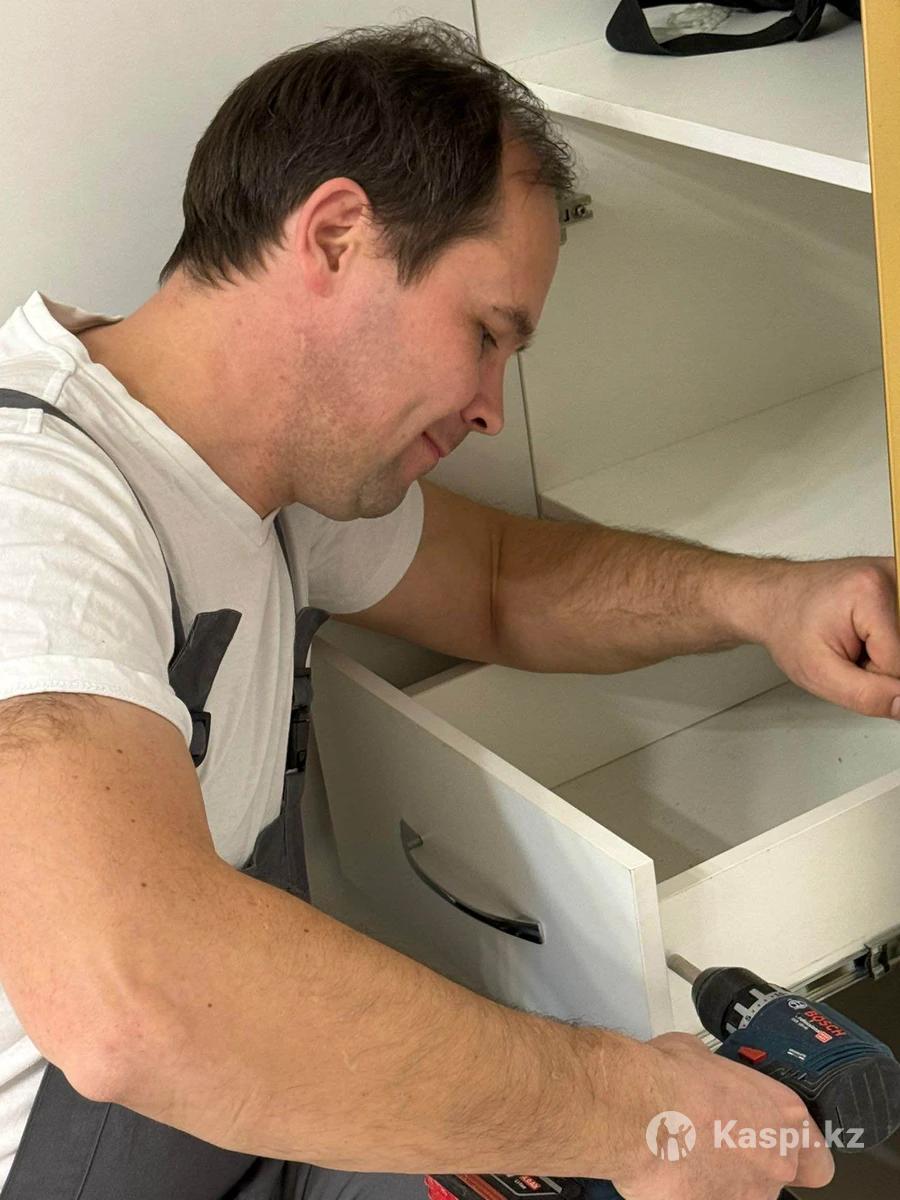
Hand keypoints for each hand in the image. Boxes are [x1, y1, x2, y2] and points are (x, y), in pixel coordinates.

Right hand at [607, 1033, 834, 1198]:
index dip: (798, 1156)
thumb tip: (704, 1075)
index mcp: (783, 1115)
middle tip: (714, 1143)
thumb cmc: (668, 1079)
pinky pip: (704, 1198)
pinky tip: (669, 1169)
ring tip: (684, 1153)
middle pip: (775, 1177)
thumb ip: (719, 1077)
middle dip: (748, 1165)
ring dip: (718, 1179)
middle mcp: (775, 1161)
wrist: (638, 1110)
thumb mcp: (700, 1054)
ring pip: (740, 1193)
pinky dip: (691, 1189)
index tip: (776, 1147)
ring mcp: (748, 1195)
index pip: (817, 1160)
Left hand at [750, 556, 899, 718]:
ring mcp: (895, 575)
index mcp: (871, 593)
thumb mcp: (819, 674)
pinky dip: (888, 639)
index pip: (898, 665)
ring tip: (852, 639)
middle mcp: (890, 575)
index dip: (870, 676)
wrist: (773, 599)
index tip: (844, 662)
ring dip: (885, 651)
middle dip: (881, 663)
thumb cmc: (788, 627)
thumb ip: (868, 696)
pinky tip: (864, 631)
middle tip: (846, 650)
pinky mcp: (898, 579)